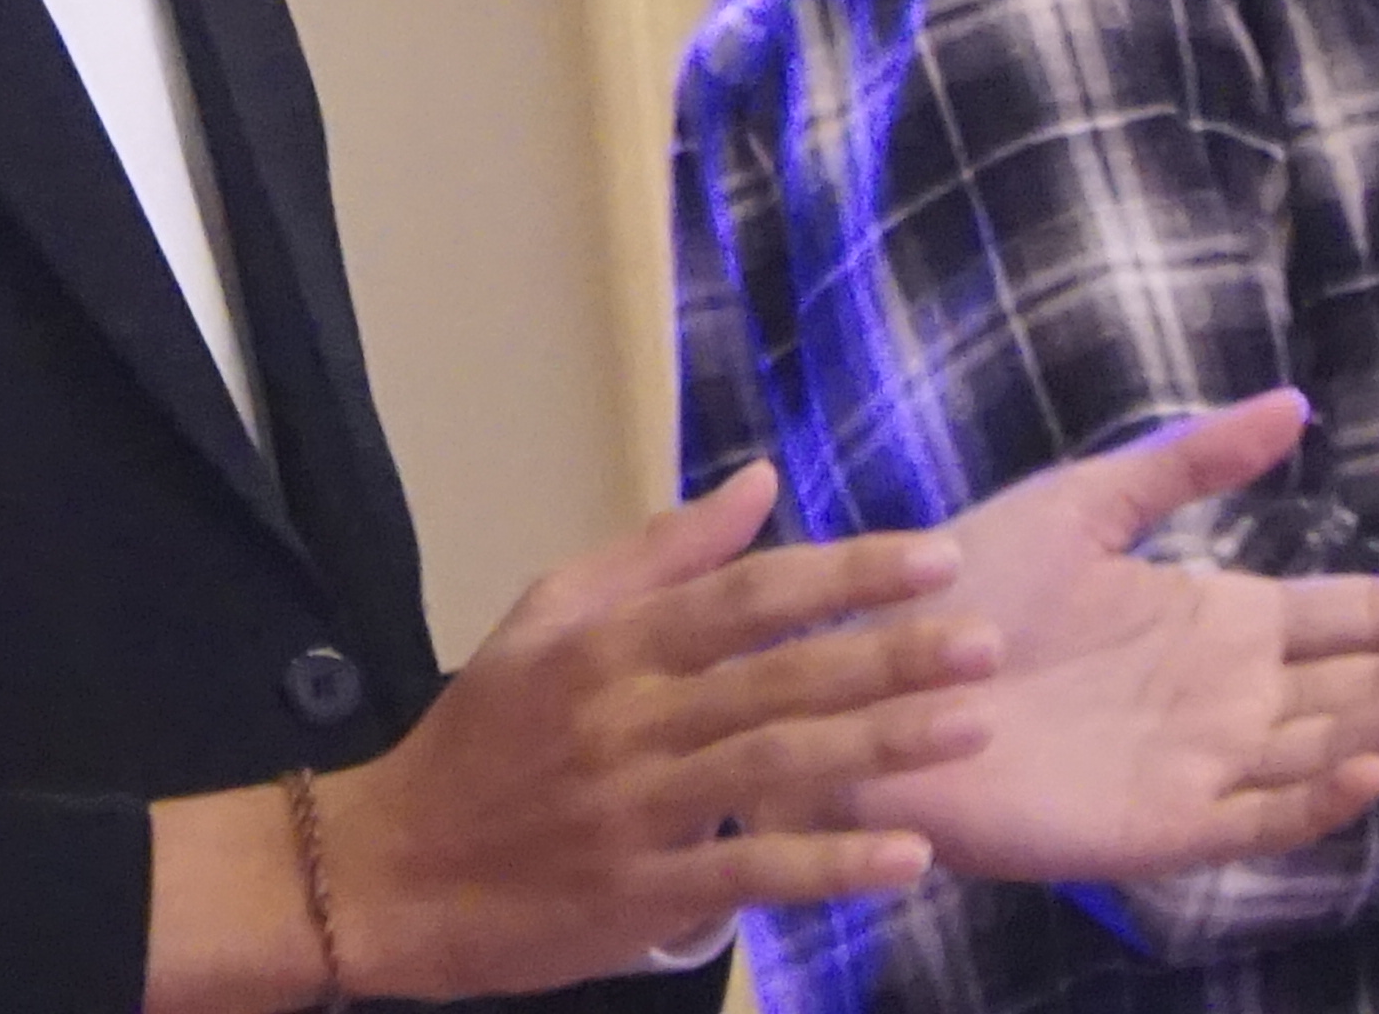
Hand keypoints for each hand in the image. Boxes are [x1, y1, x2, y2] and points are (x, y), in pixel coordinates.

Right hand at [306, 462, 997, 997]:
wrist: (390, 871)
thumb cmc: (480, 741)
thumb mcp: (544, 622)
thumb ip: (655, 555)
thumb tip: (758, 483)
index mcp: (606, 646)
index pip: (743, 595)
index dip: (844, 574)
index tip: (937, 558)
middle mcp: (626, 719)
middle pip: (775, 676)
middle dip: (888, 654)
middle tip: (987, 641)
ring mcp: (635, 810)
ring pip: (775, 767)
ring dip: (880, 747)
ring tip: (973, 727)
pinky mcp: (639, 894)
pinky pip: (749, 874)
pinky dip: (829, 863)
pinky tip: (907, 856)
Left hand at [847, 391, 1378, 882]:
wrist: (873, 677)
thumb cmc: (965, 592)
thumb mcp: (1083, 505)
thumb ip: (1188, 462)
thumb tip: (1294, 407)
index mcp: (1221, 623)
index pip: (1360, 613)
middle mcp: (1231, 698)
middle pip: (1370, 681)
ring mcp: (1203, 764)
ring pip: (1333, 745)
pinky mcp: (1160, 825)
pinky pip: (1258, 817)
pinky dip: (1318, 794)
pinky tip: (1371, 763)